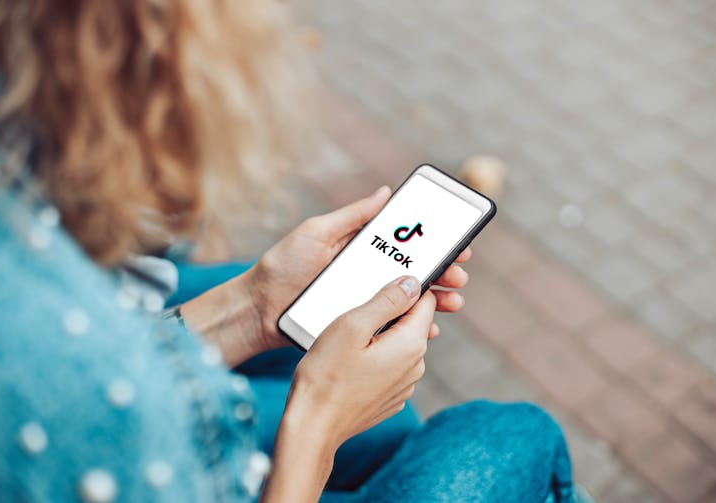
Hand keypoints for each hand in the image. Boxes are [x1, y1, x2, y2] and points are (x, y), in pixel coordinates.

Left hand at [247, 185, 472, 349]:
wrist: (256, 310)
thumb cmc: (282, 266)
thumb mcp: (316, 232)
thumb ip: (352, 216)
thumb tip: (385, 192)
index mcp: (362, 251)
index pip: (406, 245)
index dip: (434, 245)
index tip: (458, 244)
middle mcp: (368, 276)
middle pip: (414, 273)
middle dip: (443, 274)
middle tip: (459, 276)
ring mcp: (364, 302)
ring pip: (408, 301)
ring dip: (436, 301)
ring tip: (452, 302)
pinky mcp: (357, 326)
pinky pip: (390, 327)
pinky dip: (412, 328)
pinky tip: (428, 328)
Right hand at [262, 277, 434, 501]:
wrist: (312, 427)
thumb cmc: (326, 375)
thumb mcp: (352, 325)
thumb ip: (386, 300)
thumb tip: (412, 283)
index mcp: (411, 344)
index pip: (425, 300)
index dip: (406, 287)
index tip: (382, 283)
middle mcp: (415, 366)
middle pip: (411, 322)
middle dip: (389, 312)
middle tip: (355, 312)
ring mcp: (404, 385)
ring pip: (398, 344)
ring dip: (380, 336)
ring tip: (347, 340)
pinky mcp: (390, 398)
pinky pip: (388, 366)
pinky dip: (375, 358)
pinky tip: (349, 362)